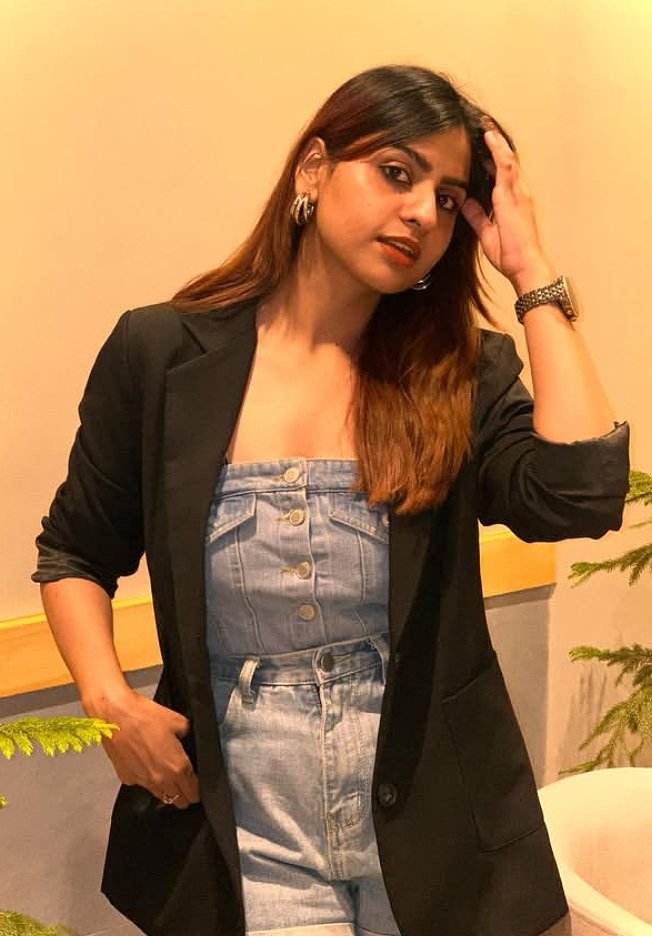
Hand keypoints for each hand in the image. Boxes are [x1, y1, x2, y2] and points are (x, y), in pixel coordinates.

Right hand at [92, 687, 199, 809]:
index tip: (197, 785)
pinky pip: (142, 784)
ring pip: (160, 795)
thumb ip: (186, 735)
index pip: (193, 792)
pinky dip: (147, 779)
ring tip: (166, 773)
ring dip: (166, 789)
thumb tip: (184, 739)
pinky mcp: (127, 778)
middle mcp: (161, 779)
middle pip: (178, 801)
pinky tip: (146, 764)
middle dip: (184, 794)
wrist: (116, 717)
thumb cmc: (146, 717)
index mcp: (178, 767)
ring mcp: (143, 781)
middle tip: (185, 782)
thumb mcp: (178, 721)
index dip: (198, 790)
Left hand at [461, 130, 553, 293]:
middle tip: (482, 126)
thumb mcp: (487, 232)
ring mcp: (517, 192)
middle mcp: (518, 193)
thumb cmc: (510, 254)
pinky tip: (488, 137)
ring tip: (483, 124)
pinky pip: (505, 165)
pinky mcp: (512, 195)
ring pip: (506, 158)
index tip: (480, 145)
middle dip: (495, 143)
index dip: (492, 158)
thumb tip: (466, 202)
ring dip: (495, 141)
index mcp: (513, 201)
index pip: (502, 174)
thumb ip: (477, 216)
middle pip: (506, 161)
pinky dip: (496, 149)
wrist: (524, 265)